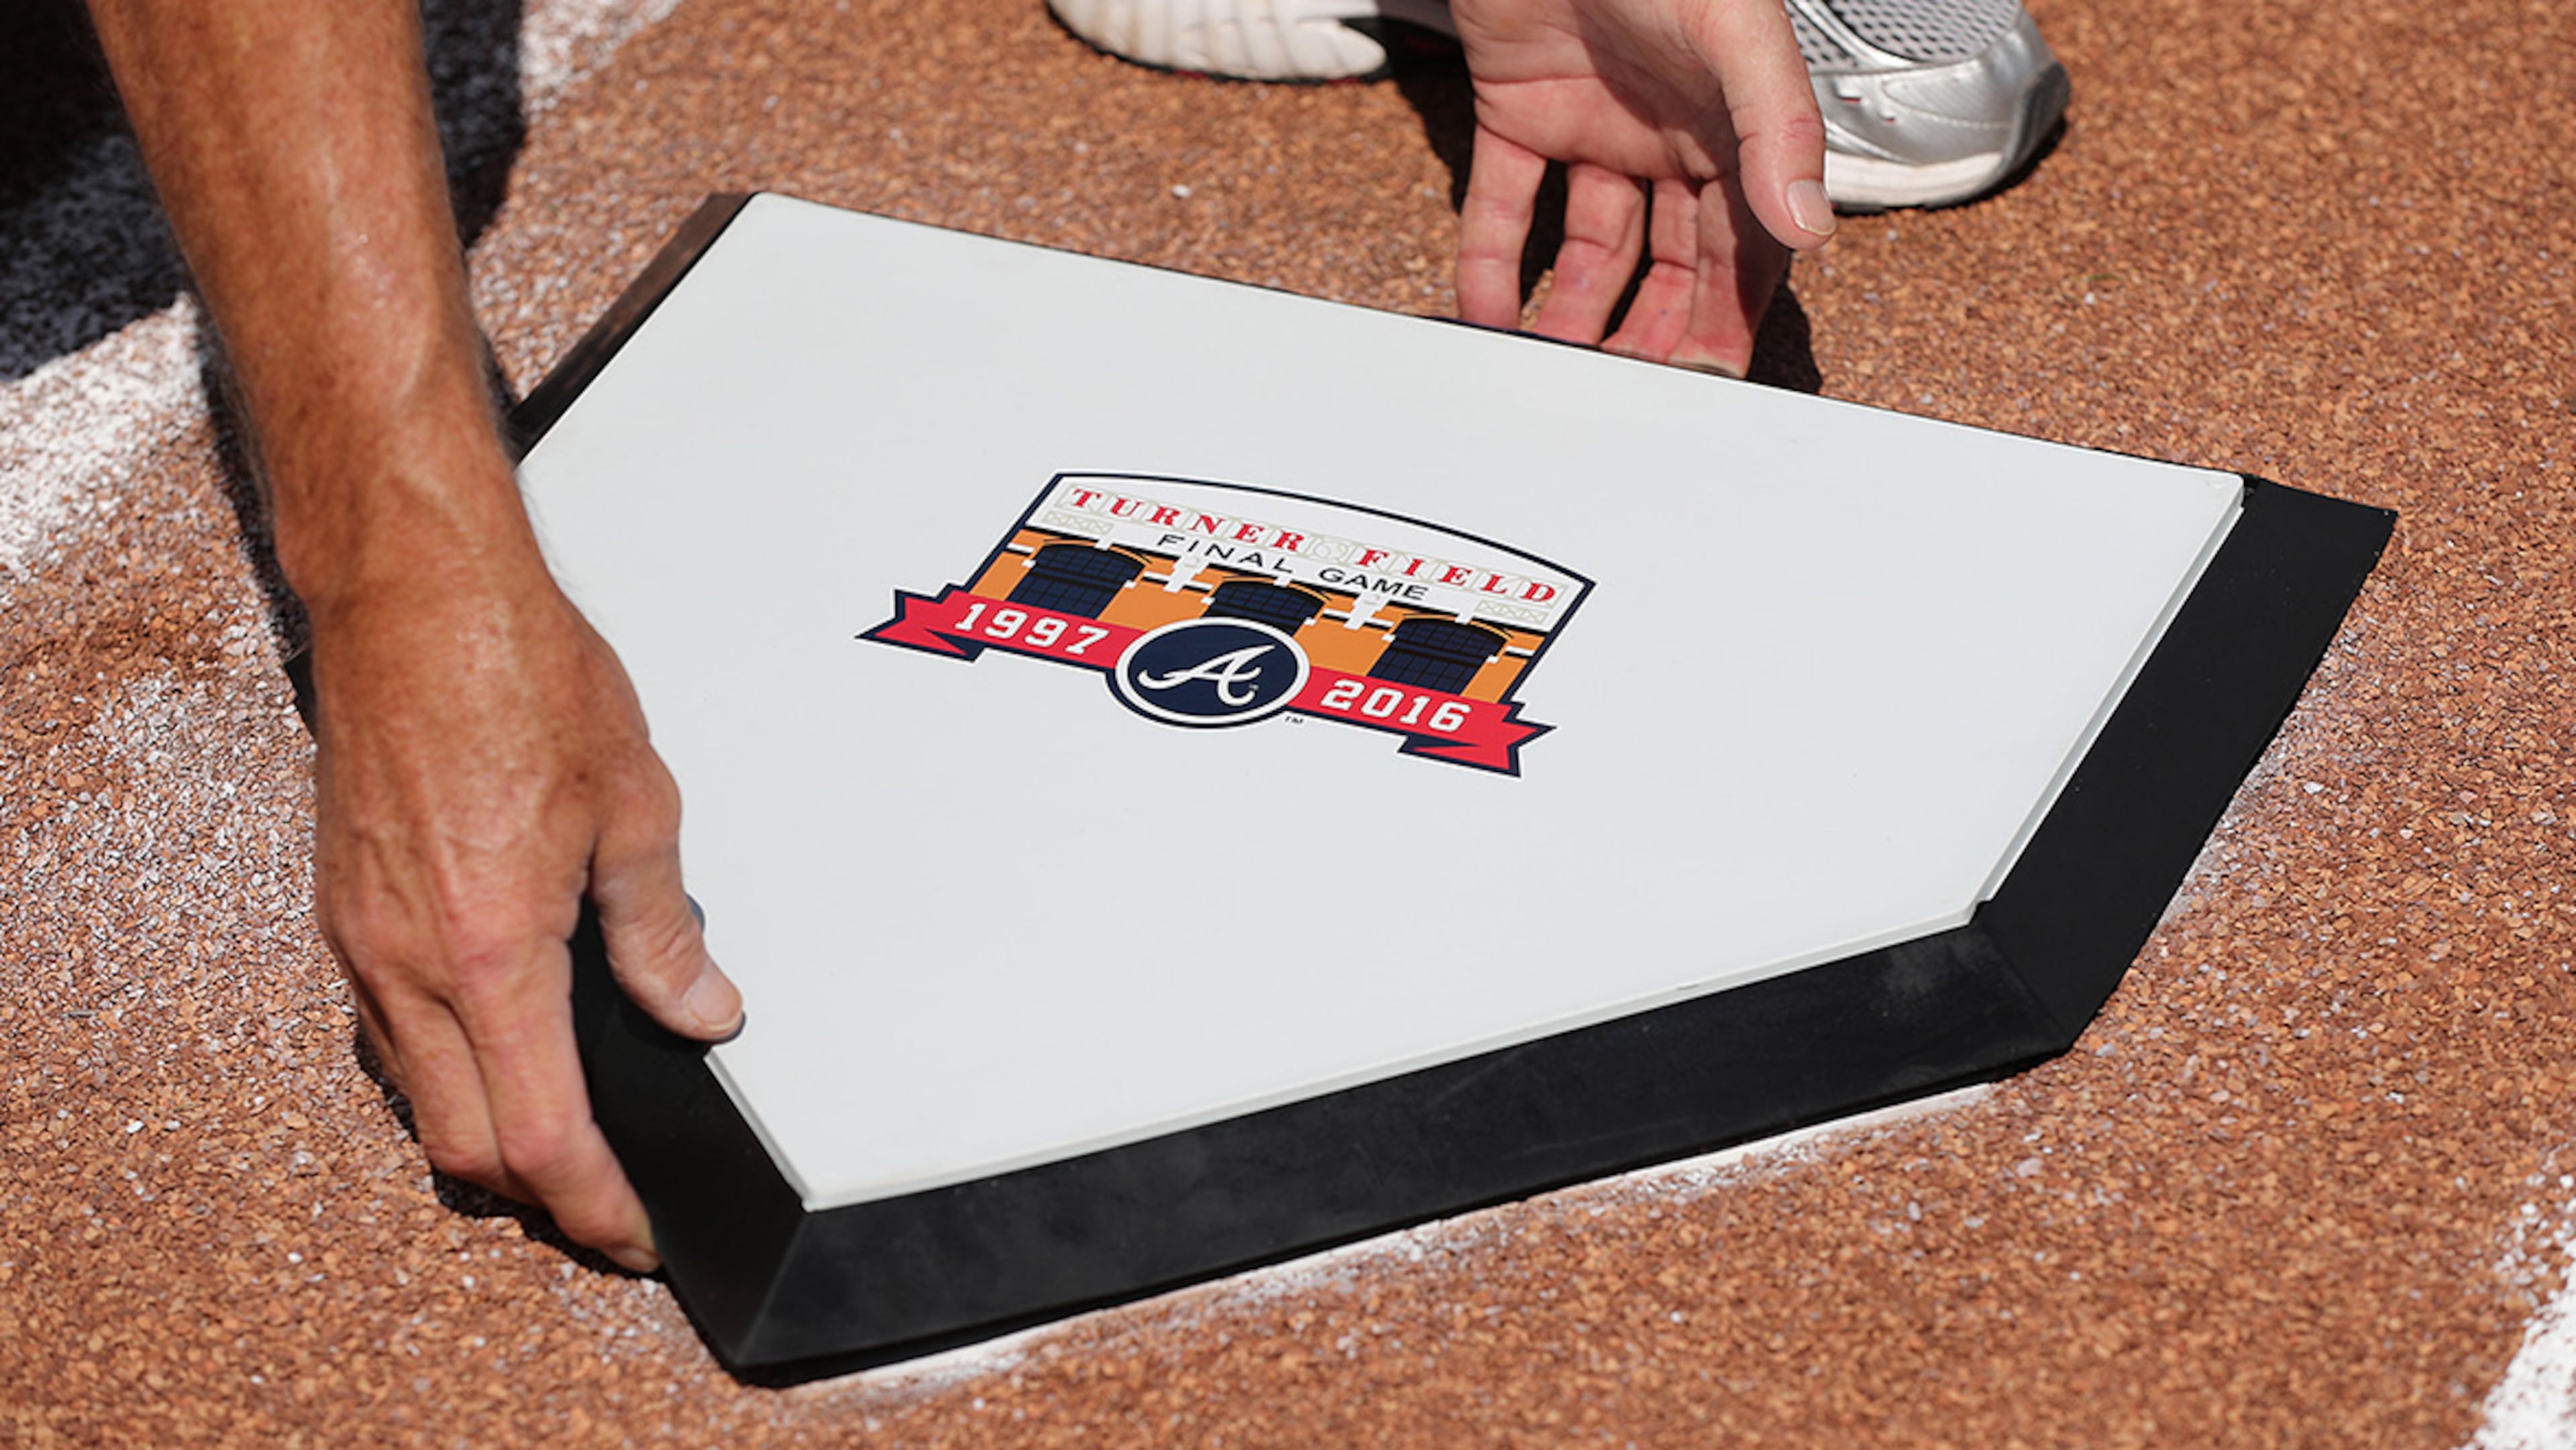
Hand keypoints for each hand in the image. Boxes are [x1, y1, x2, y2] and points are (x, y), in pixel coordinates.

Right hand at [306, 540, 741, 1272]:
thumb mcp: (635, 806)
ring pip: (417, 1100)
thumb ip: (663, 933)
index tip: (636, 1234)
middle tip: (609, 1208)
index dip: (595, 1208)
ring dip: (488, 1141)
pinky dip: (446, 1074)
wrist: (415, 594)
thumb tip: (701, 1010)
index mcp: (490, 951)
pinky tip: (497, 1054)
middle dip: (542, 1200)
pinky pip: (389, 1035)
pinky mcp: (344, 912)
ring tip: (565, 1147)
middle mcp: (409, 962)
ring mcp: (362, 942)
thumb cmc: (519, 673)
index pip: (542, 1139)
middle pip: (466, 1148)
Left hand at [1448, 0, 1834, 373]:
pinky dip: (1492, 264)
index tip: (1712, 379)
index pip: (1743, 244)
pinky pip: (1503, 207)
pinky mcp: (1516, 114)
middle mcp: (1666, 135)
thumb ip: (1778, 128)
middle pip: (1668, 261)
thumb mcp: (1736, 33)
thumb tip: (1807, 225)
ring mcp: (1592, 128)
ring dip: (1572, 312)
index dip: (1730, 313)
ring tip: (1554, 368)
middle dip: (1651, 331)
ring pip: (1586, 248)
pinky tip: (1488, 318)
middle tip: (1628, 394)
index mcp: (1732, 124)